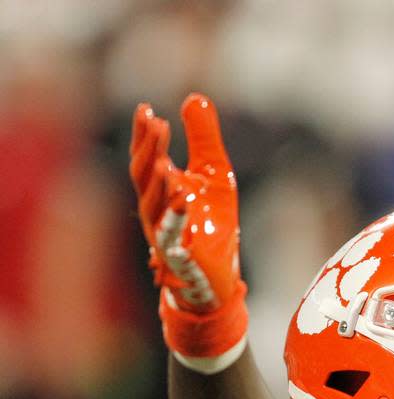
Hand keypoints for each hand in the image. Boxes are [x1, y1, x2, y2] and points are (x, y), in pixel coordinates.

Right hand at [129, 93, 240, 312]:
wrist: (219, 275)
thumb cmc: (211, 224)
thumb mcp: (214, 173)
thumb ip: (204, 138)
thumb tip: (194, 97)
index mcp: (159, 188)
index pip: (145, 156)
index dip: (143, 134)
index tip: (146, 109)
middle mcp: (154, 209)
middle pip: (143, 176)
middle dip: (149, 151)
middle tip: (157, 125)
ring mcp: (163, 234)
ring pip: (153, 206)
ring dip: (157, 183)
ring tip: (165, 162)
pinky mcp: (179, 256)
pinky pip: (172, 236)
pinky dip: (175, 216)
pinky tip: (182, 197)